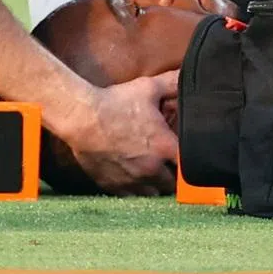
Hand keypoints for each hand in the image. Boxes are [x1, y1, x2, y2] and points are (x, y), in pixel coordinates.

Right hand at [67, 72, 179, 195]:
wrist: (82, 118)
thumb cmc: (115, 103)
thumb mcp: (147, 88)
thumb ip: (172, 83)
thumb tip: (188, 76)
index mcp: (164, 148)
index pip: (190, 167)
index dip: (189, 162)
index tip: (184, 155)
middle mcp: (152, 170)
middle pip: (173, 184)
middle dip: (172, 175)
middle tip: (167, 162)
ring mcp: (133, 181)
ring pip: (153, 194)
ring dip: (155, 185)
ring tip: (151, 171)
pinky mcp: (114, 186)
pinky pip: (132, 197)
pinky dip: (135, 189)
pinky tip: (132, 176)